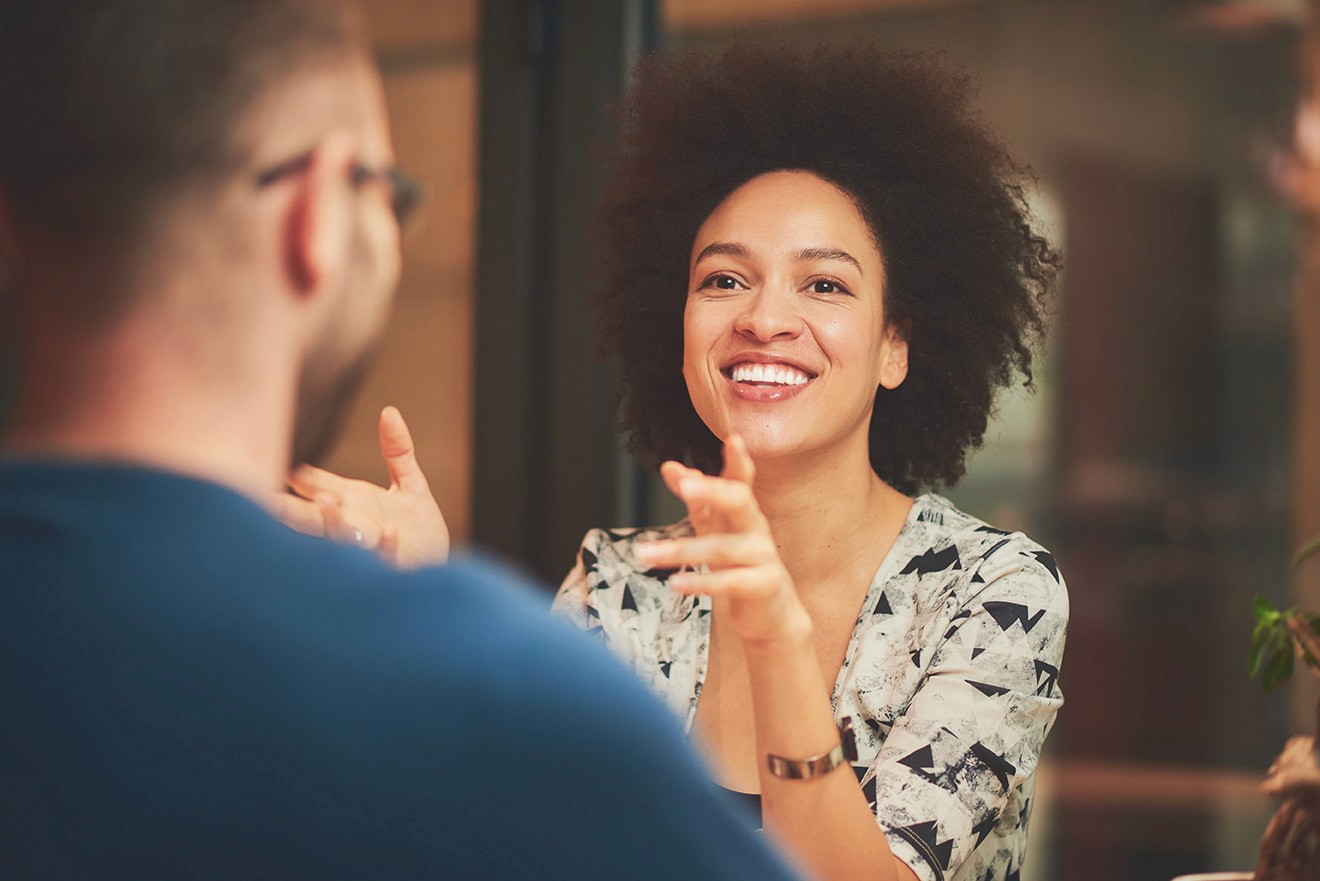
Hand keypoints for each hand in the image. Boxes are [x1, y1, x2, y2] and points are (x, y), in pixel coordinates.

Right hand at [273, 406, 449, 567]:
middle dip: (287, 507)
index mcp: (351, 502)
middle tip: (262, 496)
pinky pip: (386, 555)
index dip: (294, 474)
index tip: (268, 460)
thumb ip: (398, 451)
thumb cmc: (420, 535)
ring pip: (342, 537)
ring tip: (327, 502)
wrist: (441, 576)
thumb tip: (389, 411)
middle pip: (312, 514)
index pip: (313, 484)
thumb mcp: (411, 488)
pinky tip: (388, 531)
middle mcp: (352, 525)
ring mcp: (369, 547)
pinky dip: (385, 544)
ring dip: (333, 522)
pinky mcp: (394, 564)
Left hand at [634, 435, 810, 643]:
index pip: (741, 480)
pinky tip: (675, 584)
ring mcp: (763, 556)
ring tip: (644, 553)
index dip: (739, 461)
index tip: (733, 440)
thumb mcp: (715, 529)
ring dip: (681, 550)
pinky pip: (730, 582)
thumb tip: (669, 466)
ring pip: (721, 548)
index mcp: (744, 511)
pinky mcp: (764, 585)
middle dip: (713, 491)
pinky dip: (701, 582)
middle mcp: (756, 528)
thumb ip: (695, 498)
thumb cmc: (739, 562)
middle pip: (739, 502)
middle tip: (685, 485)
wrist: (771, 612)